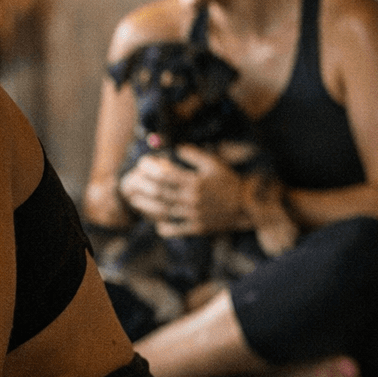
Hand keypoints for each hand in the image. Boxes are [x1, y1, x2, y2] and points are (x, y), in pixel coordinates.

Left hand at [117, 147, 247, 236]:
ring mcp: (194, 214)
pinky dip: (165, 227)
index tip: (141, 165)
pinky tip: (156, 224)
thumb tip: (177, 147)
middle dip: (142, 188)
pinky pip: (177, 229)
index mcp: (195, 182)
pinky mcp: (198, 227)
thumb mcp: (214, 164)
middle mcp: (192, 199)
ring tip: (135, 201)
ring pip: (164, 211)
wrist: (248, 206)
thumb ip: (195, 155)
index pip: (166, 175)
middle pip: (160, 193)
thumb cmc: (229, 182)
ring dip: (146, 207)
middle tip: (130, 184)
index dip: (150, 169)